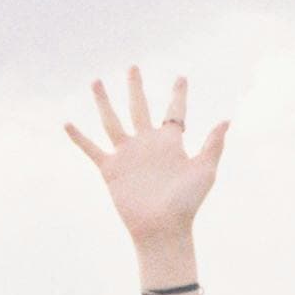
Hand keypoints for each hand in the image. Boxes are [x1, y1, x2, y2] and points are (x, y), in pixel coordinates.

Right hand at [64, 67, 229, 254]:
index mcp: (171, 143)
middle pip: (139, 108)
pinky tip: (67, 122)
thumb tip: (227, 120)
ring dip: (104, 102)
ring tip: (96, 81)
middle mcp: (147, 144)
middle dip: (136, 88)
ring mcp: (127, 155)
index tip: (181, 77)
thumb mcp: (204, 170)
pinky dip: (79, 137)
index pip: (175, 112)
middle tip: (133, 67)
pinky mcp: (110, 169)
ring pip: (112, 121)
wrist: (162, 228)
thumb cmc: (187, 203)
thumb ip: (213, 144)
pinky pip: (91, 149)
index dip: (178, 94)